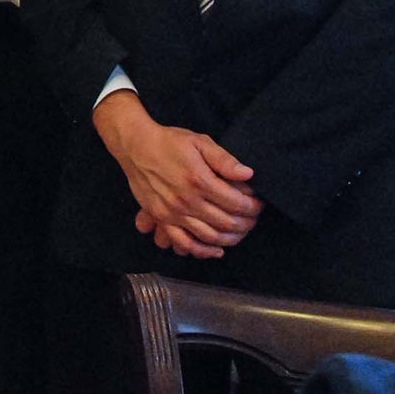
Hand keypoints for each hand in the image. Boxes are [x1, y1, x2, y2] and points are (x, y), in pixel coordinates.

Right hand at [93, 91, 261, 258]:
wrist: (135, 145)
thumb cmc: (169, 141)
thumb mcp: (199, 141)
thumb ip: (224, 159)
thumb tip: (248, 174)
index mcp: (200, 180)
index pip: (237, 203)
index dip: (253, 207)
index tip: (259, 204)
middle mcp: (188, 201)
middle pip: (227, 223)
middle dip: (247, 223)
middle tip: (253, 218)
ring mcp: (174, 213)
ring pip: (211, 237)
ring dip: (231, 238)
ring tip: (240, 231)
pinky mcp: (162, 218)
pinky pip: (185, 243)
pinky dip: (203, 251)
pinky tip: (217, 250)